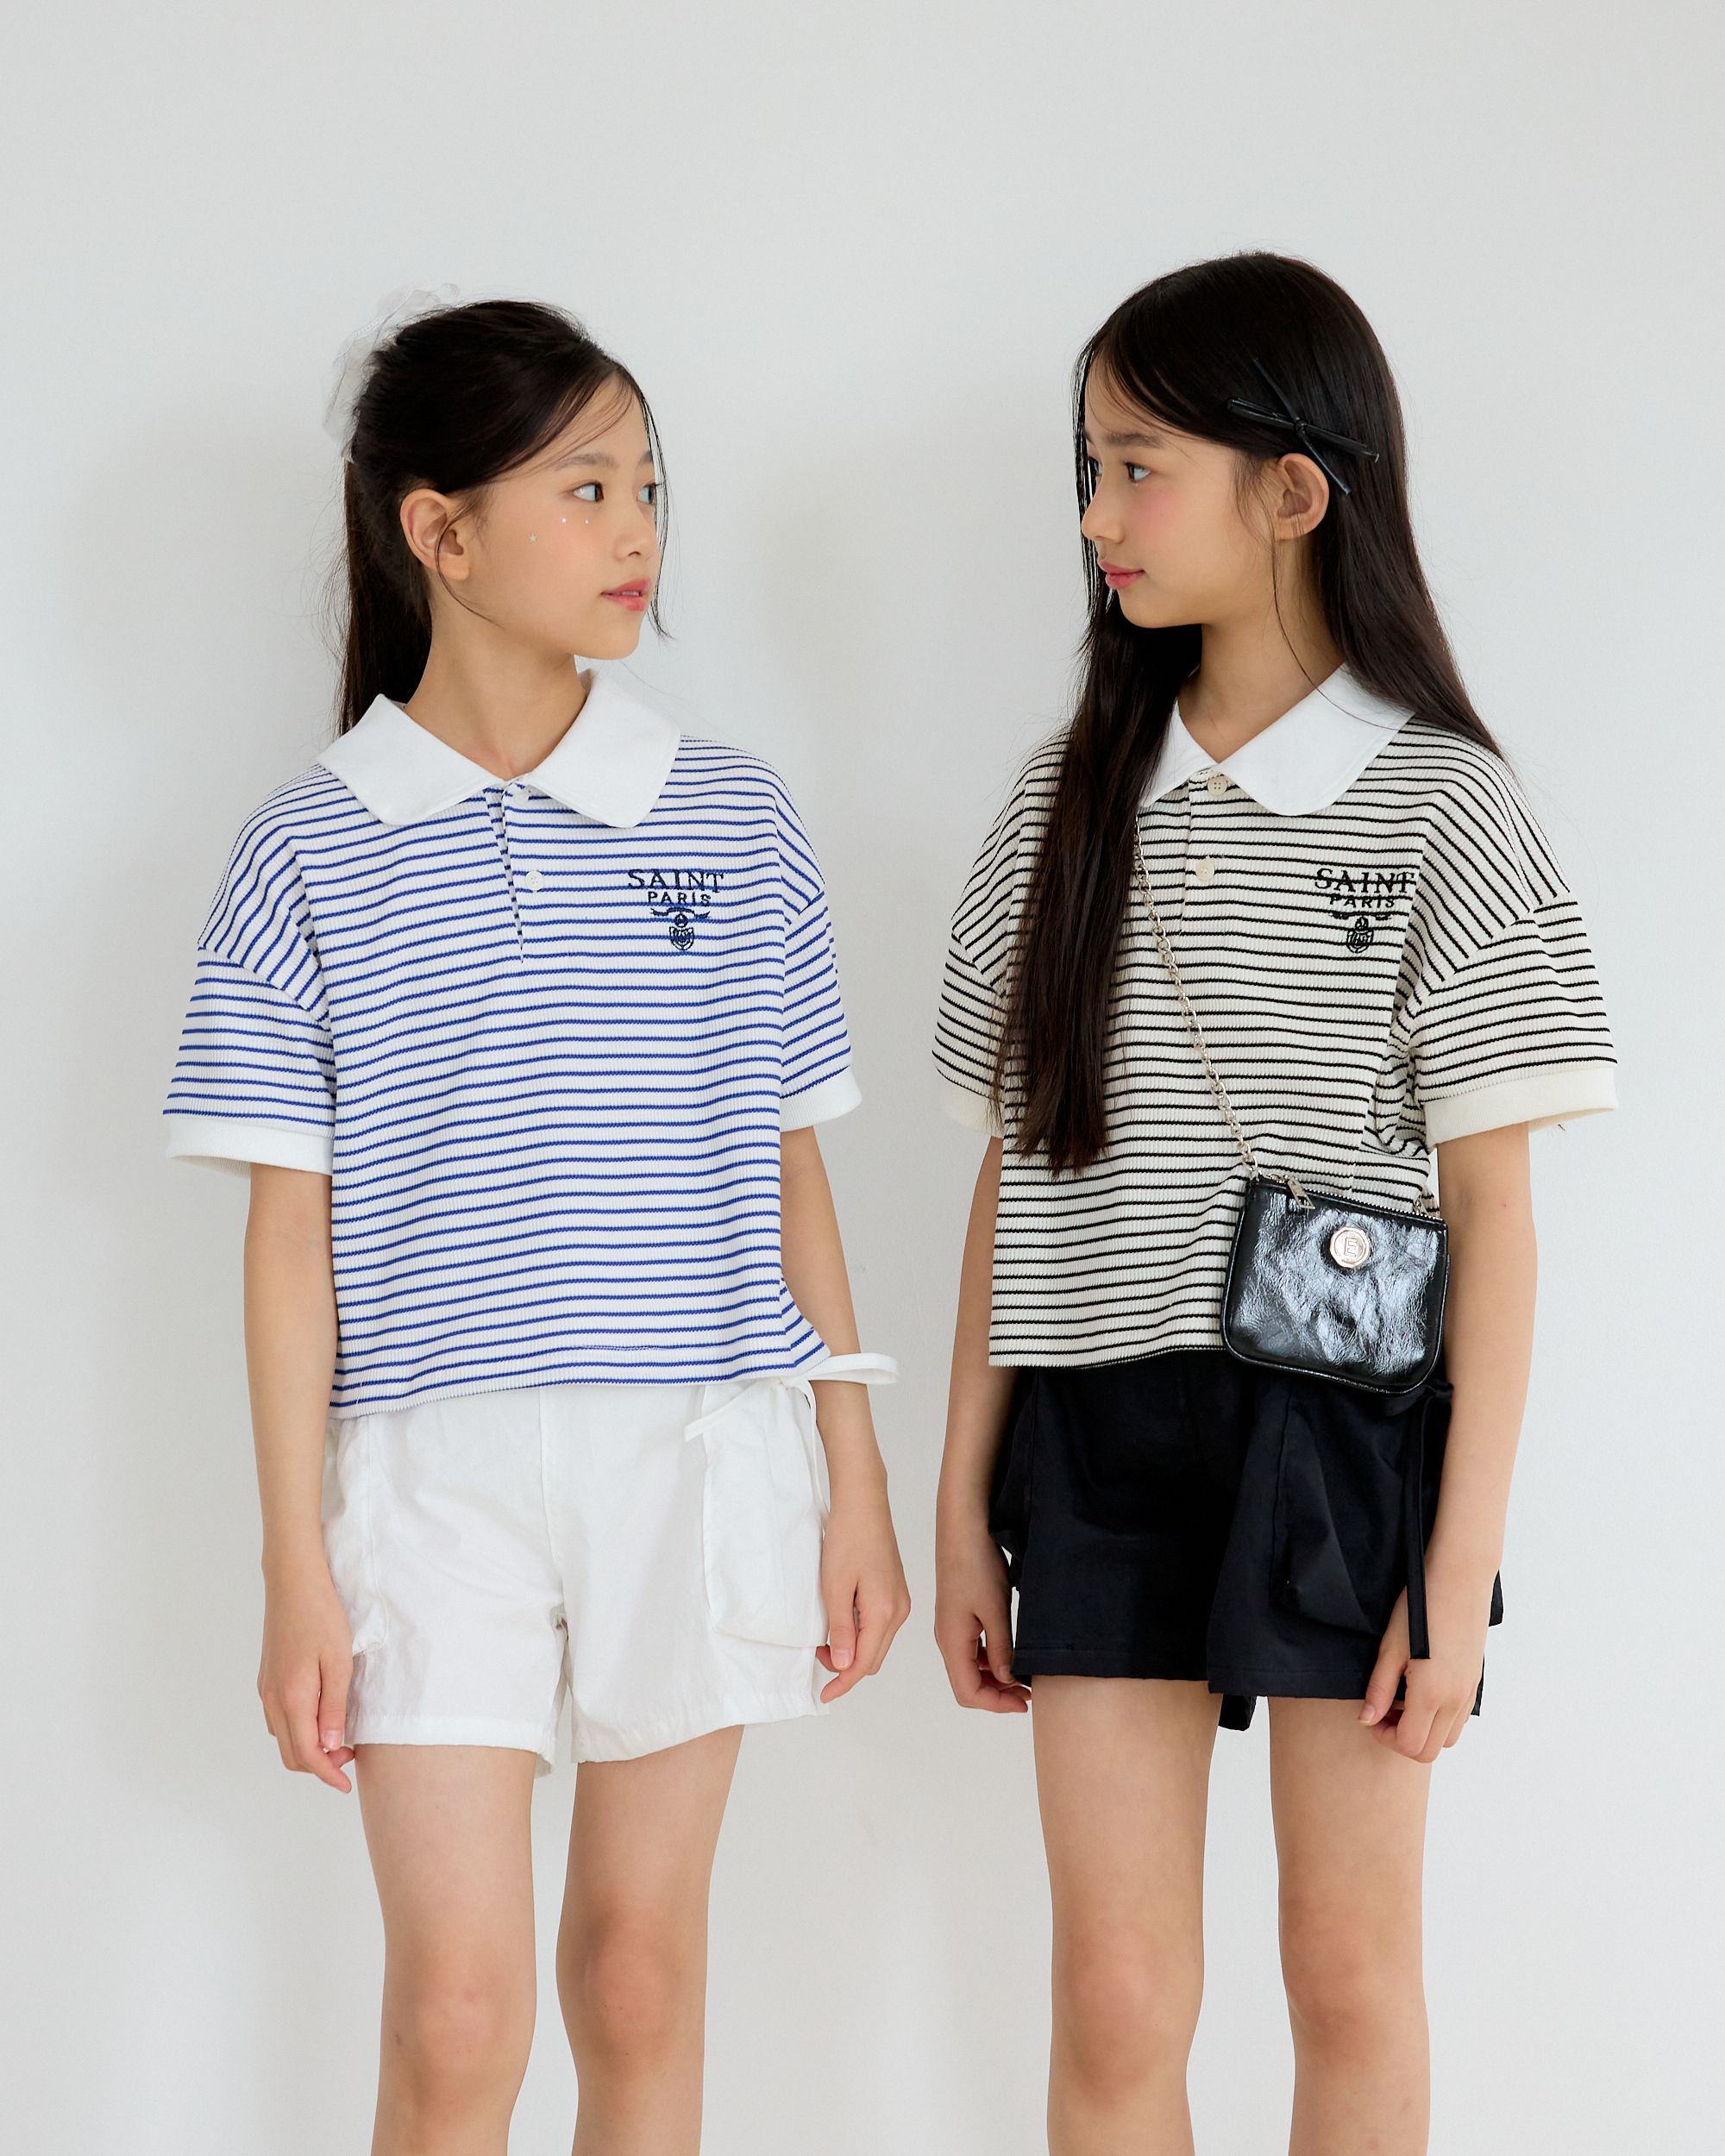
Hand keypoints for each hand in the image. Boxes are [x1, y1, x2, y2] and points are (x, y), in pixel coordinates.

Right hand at [258, 1560, 358, 1791]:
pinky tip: (319, 1716)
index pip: (306, 1754)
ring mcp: (266, 1689)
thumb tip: (329, 1747)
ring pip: (281, 1737)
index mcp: (292, 1698)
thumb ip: (333, 1708)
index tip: (346, 1785)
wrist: (293, 1582)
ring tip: (339, 1737)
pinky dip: (297, 1730)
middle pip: (290, 1753)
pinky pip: (278, 1718)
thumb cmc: (321, 1616)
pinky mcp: (266, 1678)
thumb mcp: (339, 1662)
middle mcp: (273, 1699)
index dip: (327, 1775)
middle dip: (319, 1764)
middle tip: (350, 1755)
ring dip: (307, 1748)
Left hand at [815, 1484, 911, 1701]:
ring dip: (854, 1650)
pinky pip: (879, 1625)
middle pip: (874, 1657)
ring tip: (826, 1640)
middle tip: (818, 1658)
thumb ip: (841, 1630)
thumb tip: (845, 1665)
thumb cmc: (848, 1538)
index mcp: (885, 1612)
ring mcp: (900, 1600)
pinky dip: (861, 1633)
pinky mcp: (895, 1591)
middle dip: (847, 1667)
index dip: (843, 1682)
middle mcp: (899, 1610)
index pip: (864, 1663)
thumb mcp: (835, 1588)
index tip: (824, 1694)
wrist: (863, 1503)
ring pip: (877, 1642)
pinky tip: (842, 1622)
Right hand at [933, 1514, 1030, 1713]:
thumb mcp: (995, 1610)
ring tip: (1023, 1676)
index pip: (968, 1693)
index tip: (1025, 1702)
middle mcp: (947, 1637)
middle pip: (967, 1684)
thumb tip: (1006, 1680)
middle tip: (1028, 1694)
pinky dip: (988, 1660)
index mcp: (952, 1640)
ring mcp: (951, 1626)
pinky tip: (1008, 1653)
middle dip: (997, 1695)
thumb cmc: (976, 1563)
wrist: (963, 1526)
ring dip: (994, 1678)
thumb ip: (1000, 1650)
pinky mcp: (957, 1614)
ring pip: (969, 1667)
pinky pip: (970, 1649)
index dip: (996, 1704)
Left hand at [1360, 1563, 1493, 1762]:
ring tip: (1403, 1699)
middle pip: (1429, 1750)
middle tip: (1385, 1709)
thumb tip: (1367, 1720)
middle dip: (1402, 1738)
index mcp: (1432, 1694)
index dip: (1385, 1737)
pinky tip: (1423, 1688)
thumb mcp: (1390, 1647)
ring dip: (1423, 1730)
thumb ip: (1379, 1689)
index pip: (1409, 1746)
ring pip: (1447, 1738)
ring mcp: (1469, 1693)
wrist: (1459, 1579)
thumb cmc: (1419, 1607)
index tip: (1372, 1715)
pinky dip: (1440, 1718)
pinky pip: (1459, 1718)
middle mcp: (1456, 1701)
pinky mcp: (1475, 1682)